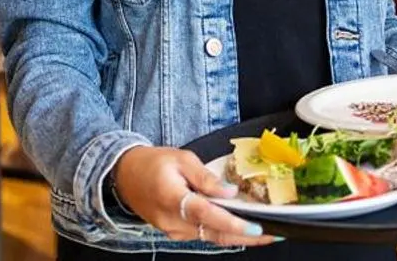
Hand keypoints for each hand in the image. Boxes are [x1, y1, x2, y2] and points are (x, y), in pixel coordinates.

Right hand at [111, 146, 273, 246]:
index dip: (233, 224)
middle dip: (246, 237)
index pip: (208, 215)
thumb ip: (206, 177)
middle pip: (214, 234)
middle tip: (272, 234)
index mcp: (172, 198)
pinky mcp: (175, 233)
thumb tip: (230, 193)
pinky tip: (239, 227)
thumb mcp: (180, 158)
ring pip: (211, 238)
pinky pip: (203, 235)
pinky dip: (223, 233)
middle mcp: (173, 221)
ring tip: (263, 231)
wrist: (123, 175)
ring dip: (237, 236)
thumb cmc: (151, 162)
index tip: (256, 227)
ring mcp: (173, 232)